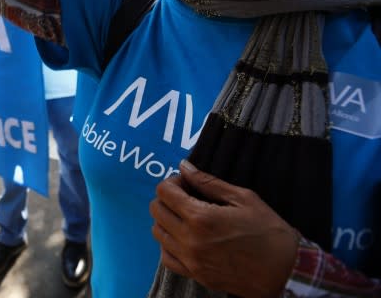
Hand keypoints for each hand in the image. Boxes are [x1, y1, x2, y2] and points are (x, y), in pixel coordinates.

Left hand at [150, 160, 298, 296]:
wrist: (286, 272)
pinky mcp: (195, 275)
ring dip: (166, 220)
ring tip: (186, 216)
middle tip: (186, 197)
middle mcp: (190, 240)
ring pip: (157, 233)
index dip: (172, 182)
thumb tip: (184, 167)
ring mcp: (191, 260)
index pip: (164, 192)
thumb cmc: (269, 233)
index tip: (186, 183)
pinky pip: (166, 257)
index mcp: (201, 218)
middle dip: (167, 198)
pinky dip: (169, 244)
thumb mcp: (243, 199)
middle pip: (156, 210)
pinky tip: (184, 237)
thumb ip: (208, 182)